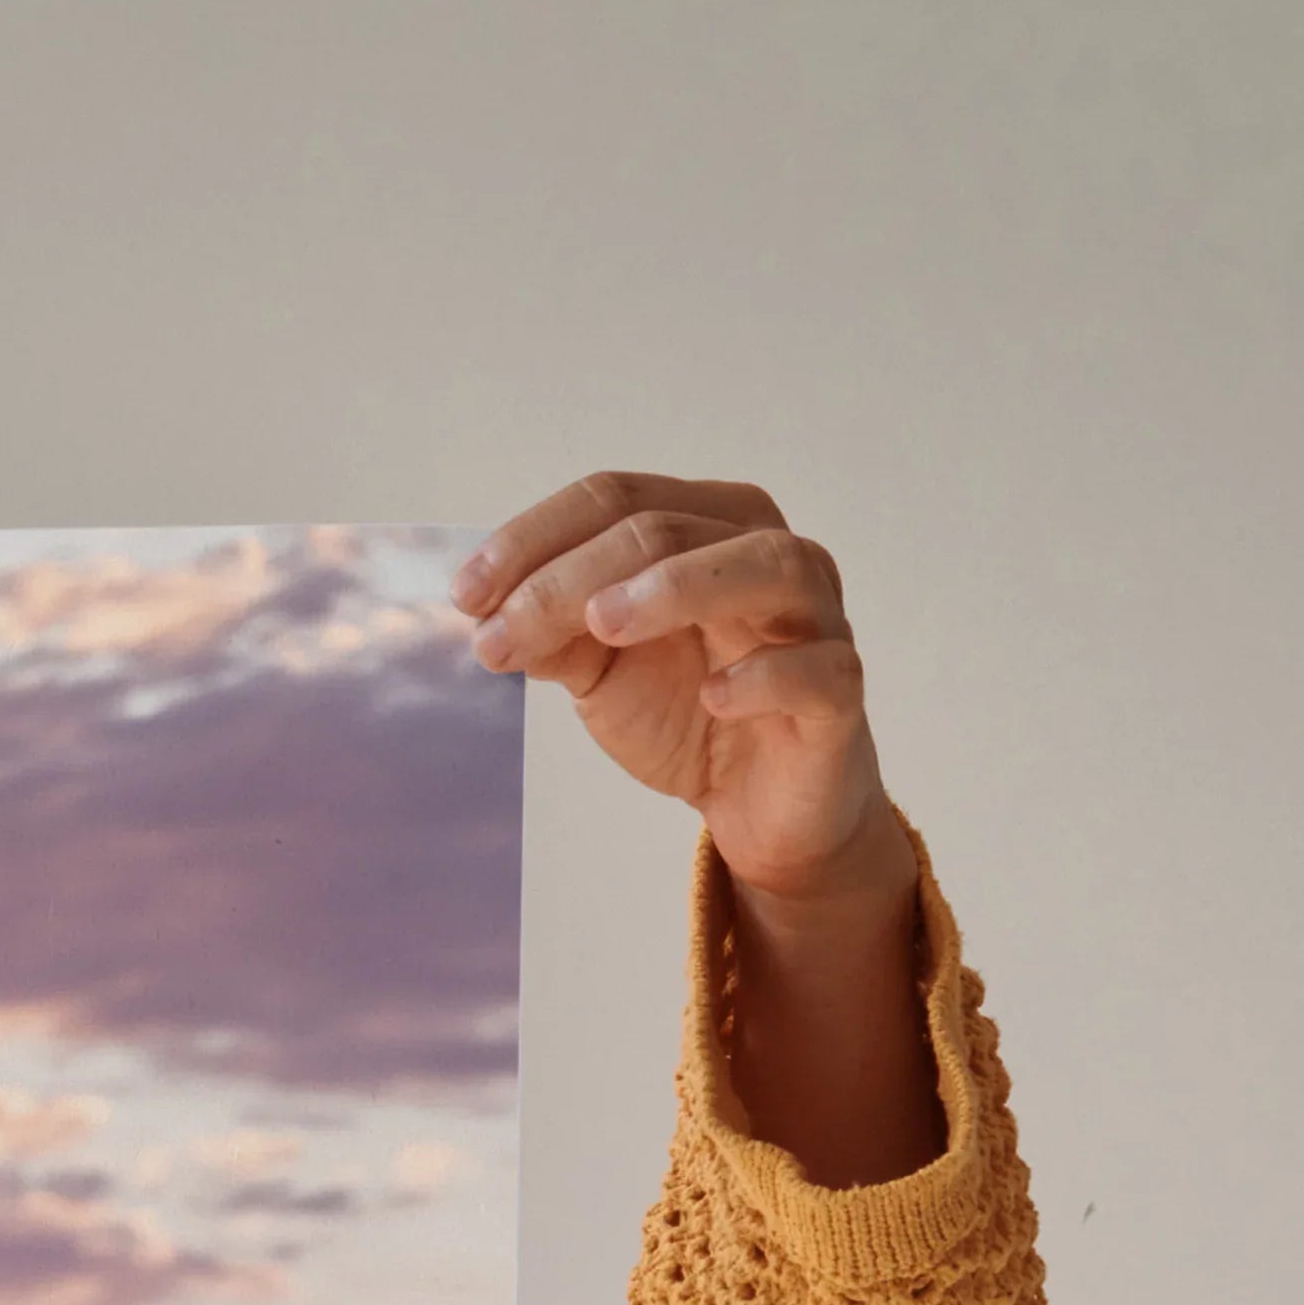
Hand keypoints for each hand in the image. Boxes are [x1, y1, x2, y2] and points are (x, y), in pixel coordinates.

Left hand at [458, 471, 939, 1181]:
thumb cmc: (688, 713)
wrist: (758, 806)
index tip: (465, 595)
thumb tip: (488, 611)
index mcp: (706, 527)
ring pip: (761, 566)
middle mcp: (766, 552)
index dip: (534, 539)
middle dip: (571, 577)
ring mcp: (814, 618)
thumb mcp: (602, 670)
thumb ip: (554, 633)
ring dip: (676, 587)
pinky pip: (815, 669)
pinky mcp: (838, 693)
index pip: (617, 499)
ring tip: (602, 624)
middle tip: (500, 632)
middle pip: (667, 528)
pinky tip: (714, 695)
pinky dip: (764, 675)